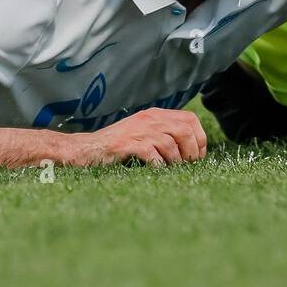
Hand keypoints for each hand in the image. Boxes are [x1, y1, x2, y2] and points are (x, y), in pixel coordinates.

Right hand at [90, 108, 207, 165]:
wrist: (87, 149)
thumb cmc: (118, 147)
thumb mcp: (144, 133)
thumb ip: (165, 135)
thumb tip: (192, 152)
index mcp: (156, 114)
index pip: (190, 119)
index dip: (200, 138)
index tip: (198, 156)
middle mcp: (149, 118)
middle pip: (184, 131)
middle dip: (191, 151)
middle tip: (188, 166)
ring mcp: (138, 130)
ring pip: (170, 144)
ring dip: (176, 161)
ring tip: (173, 171)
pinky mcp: (126, 144)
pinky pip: (152, 154)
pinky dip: (159, 165)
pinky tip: (157, 171)